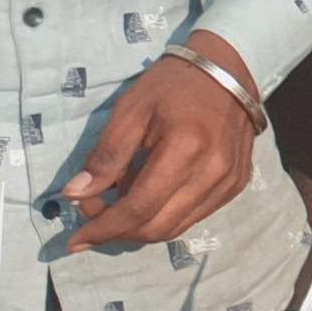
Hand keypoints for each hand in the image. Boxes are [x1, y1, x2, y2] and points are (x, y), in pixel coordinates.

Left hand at [64, 33, 258, 251]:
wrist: (229, 70)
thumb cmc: (173, 84)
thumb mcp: (131, 110)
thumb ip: (106, 155)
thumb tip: (76, 194)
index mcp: (185, 149)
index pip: (139, 207)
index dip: (104, 228)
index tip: (75, 240)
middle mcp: (213, 173)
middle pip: (157, 227)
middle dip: (118, 231)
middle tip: (93, 214)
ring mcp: (229, 182)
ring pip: (176, 227)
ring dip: (139, 227)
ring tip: (118, 204)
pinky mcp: (236, 185)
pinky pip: (194, 216)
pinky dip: (164, 216)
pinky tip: (149, 195)